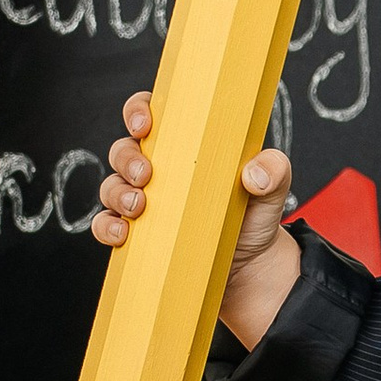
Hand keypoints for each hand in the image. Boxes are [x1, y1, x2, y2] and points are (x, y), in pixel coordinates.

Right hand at [93, 93, 300, 342]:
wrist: (250, 269)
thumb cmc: (253, 218)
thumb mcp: (273, 191)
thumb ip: (274, 171)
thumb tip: (254, 173)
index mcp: (185, 146)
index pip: (151, 115)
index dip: (138, 111)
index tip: (144, 124)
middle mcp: (159, 170)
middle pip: (123, 150)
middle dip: (127, 158)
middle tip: (147, 175)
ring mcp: (144, 202)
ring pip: (112, 186)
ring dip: (118, 193)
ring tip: (139, 208)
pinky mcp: (138, 236)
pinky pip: (106, 225)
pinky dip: (107, 228)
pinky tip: (123, 234)